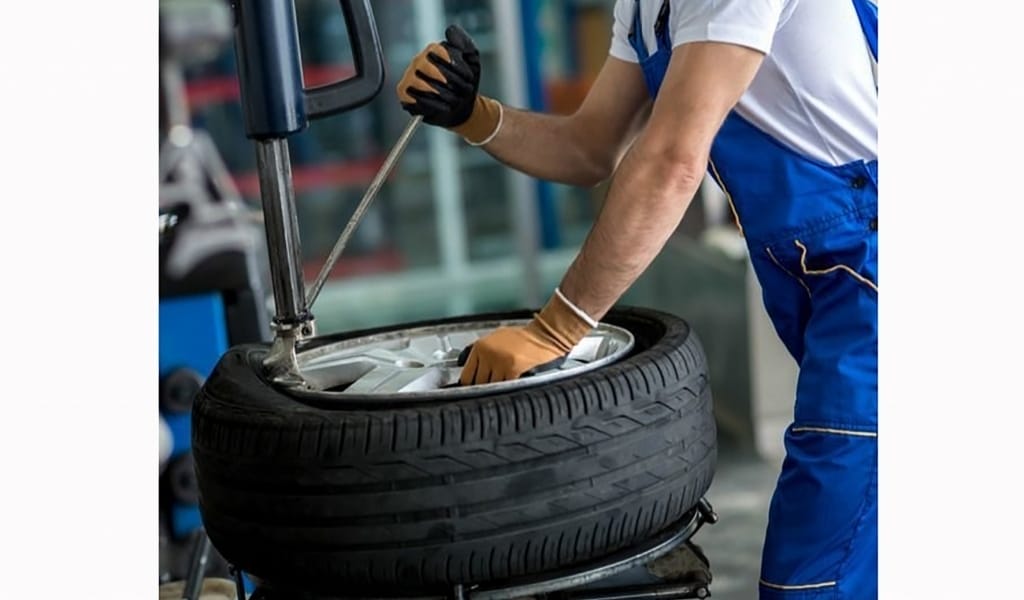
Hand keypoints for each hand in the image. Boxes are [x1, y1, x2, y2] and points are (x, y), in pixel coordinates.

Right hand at [396, 25, 501, 143]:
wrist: (462, 107)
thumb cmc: (465, 82)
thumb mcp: (472, 60)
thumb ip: (464, 43)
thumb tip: (449, 30)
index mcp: (433, 50)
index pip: (439, 51)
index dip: (455, 65)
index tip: (468, 77)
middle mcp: (419, 61)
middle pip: (429, 67)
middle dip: (451, 82)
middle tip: (463, 91)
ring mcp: (409, 76)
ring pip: (421, 83)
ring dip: (443, 95)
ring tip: (454, 100)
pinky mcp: (404, 92)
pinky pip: (412, 97)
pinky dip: (432, 104)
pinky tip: (444, 107)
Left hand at [459, 291, 595, 384]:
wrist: (545, 334)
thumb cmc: (524, 337)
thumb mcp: (496, 338)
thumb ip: (481, 353)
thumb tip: (468, 367)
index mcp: (480, 346)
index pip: (466, 375)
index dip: (470, 386)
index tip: (472, 391)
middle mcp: (488, 353)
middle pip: (477, 384)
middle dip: (483, 390)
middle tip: (488, 392)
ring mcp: (500, 362)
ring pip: (491, 387)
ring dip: (496, 391)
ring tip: (501, 390)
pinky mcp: (513, 369)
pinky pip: (505, 386)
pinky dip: (508, 389)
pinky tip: (512, 388)